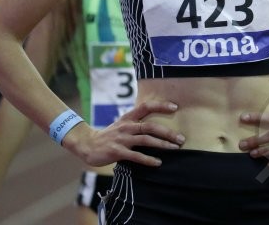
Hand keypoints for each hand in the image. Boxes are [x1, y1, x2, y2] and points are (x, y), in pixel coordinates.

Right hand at [65, 101, 184, 166]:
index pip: (146, 106)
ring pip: (145, 140)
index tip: (175, 107)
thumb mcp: (123, 124)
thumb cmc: (110, 135)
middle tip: (181, 138)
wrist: (87, 145)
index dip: (160, 105)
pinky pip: (136, 156)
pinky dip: (148, 159)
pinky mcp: (117, 152)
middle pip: (150, 126)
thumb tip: (157, 123)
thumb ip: (137, 122)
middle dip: (167, 132)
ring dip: (162, 144)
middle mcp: (126, 126)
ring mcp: (122, 139)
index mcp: (128, 117)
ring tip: (174, 148)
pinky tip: (158, 162)